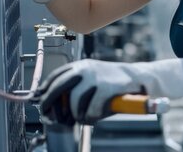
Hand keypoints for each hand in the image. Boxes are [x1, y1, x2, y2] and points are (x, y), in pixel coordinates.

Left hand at [37, 57, 182, 125]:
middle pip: (57, 88)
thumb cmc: (114, 84)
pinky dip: (91, 117)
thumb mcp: (92, 80)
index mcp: (80, 65)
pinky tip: (96, 117)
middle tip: (54, 117)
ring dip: (76, 115)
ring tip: (83, 117)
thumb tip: (52, 104)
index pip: (54, 77)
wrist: (141, 79)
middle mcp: (85, 69)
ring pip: (73, 102)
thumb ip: (74, 88)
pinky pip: (90, 110)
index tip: (41, 103)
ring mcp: (95, 78)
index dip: (44, 92)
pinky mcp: (106, 89)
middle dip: (51, 105)